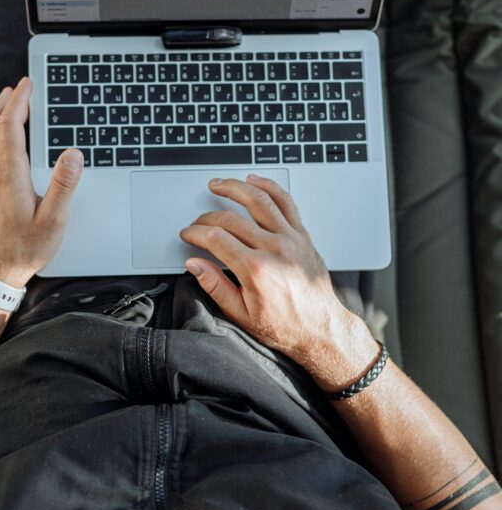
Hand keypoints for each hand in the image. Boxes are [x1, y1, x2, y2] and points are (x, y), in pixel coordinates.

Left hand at [0, 77, 82, 287]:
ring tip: (2, 98)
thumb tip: (73, 154)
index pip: (12, 127)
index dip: (20, 103)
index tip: (28, 86)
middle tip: (21, 88)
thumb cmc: (26, 249)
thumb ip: (64, 185)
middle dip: (9, 103)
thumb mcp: (54, 221)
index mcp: (10, 176)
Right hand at [180, 175, 372, 379]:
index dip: (196, 233)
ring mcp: (291, 238)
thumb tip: (195, 264)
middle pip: (231, 219)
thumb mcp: (241, 313)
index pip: (216, 238)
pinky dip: (270, 187)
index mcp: (256, 270)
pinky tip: (255, 180)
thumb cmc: (284, 326)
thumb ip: (215, 285)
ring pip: (259, 200)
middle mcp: (274, 249)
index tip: (188, 234)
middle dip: (207, 217)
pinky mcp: (302, 236)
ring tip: (219, 184)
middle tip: (197, 223)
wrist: (320, 329)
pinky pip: (286, 202)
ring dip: (235, 188)